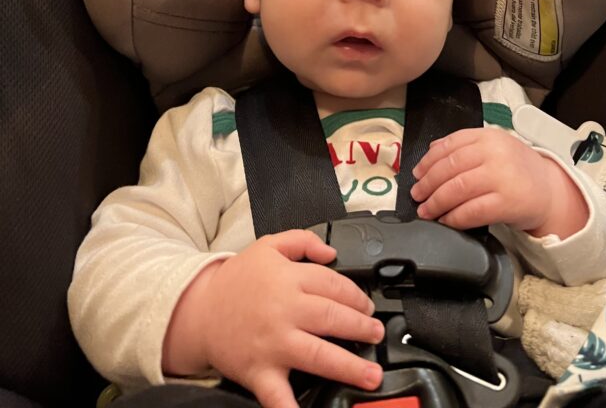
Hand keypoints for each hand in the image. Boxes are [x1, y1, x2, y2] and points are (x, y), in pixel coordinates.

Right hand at [162, 229, 383, 407]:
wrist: (199, 312)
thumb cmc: (236, 281)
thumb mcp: (268, 246)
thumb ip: (303, 241)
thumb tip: (332, 252)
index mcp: (288, 280)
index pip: (334, 285)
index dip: (357, 296)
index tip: (367, 306)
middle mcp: (284, 311)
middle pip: (333, 319)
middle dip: (362, 328)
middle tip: (376, 334)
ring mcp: (274, 344)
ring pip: (319, 355)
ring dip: (349, 366)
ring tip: (371, 374)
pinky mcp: (260, 372)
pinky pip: (279, 396)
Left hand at [410, 127, 587, 237]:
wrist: (550, 191)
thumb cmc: (518, 170)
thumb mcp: (494, 148)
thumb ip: (465, 147)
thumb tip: (432, 150)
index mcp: (489, 136)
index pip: (451, 144)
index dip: (429, 160)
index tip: (417, 173)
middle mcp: (495, 153)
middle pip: (450, 167)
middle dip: (428, 183)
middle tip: (417, 195)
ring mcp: (501, 177)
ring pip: (457, 189)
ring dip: (436, 202)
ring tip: (426, 210)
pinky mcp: (507, 203)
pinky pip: (472, 211)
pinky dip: (454, 218)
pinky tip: (446, 221)